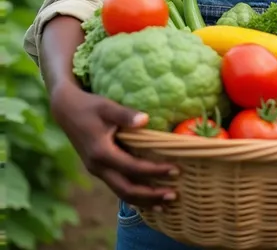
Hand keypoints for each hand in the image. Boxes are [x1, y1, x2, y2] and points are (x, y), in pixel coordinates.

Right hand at [50, 82, 178, 208]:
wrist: (66, 110)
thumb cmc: (89, 106)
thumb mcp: (107, 106)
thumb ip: (125, 115)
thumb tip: (146, 120)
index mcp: (101, 152)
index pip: (133, 168)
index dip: (154, 171)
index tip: (175, 170)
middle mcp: (98, 167)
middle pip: (126, 190)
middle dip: (150, 196)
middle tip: (173, 196)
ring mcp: (97, 170)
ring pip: (121, 193)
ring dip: (143, 200)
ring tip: (164, 204)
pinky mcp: (98, 169)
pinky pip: (117, 187)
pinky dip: (133, 195)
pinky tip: (146, 198)